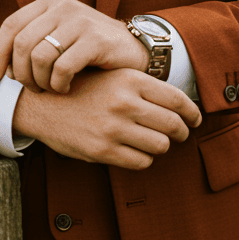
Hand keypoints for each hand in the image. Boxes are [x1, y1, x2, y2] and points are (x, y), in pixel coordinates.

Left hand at [0, 0, 148, 93]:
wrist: (135, 49)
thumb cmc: (91, 49)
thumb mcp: (60, 37)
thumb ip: (33, 42)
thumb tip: (2, 67)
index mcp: (50, 2)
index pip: (11, 25)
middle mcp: (63, 6)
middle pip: (22, 43)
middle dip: (21, 73)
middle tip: (33, 88)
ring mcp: (80, 20)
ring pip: (39, 57)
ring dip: (40, 81)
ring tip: (50, 88)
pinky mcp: (96, 39)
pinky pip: (62, 67)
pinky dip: (59, 84)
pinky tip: (66, 88)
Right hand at [12, 68, 200, 169]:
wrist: (43, 104)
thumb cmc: (83, 89)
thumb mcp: (113, 77)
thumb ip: (143, 88)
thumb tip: (180, 106)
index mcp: (130, 80)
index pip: (177, 99)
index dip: (192, 113)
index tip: (196, 120)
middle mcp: (124, 103)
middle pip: (173, 125)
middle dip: (181, 133)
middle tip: (180, 134)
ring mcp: (114, 128)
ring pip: (160, 146)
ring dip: (161, 146)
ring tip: (154, 142)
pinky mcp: (103, 151)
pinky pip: (141, 162)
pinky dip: (143, 159)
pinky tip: (136, 152)